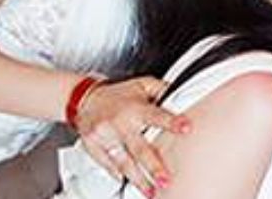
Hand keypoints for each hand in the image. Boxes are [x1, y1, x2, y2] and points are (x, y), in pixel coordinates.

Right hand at [75, 76, 188, 196]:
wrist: (85, 98)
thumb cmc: (119, 93)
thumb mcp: (143, 84)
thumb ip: (163, 90)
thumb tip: (183, 94)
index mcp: (135, 108)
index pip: (156, 115)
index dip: (171, 122)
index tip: (186, 128)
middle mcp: (120, 123)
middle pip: (139, 148)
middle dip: (153, 167)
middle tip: (166, 180)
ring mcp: (105, 137)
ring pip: (123, 162)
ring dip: (138, 179)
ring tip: (151, 191)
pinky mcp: (93, 147)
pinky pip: (107, 164)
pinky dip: (117, 174)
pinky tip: (127, 182)